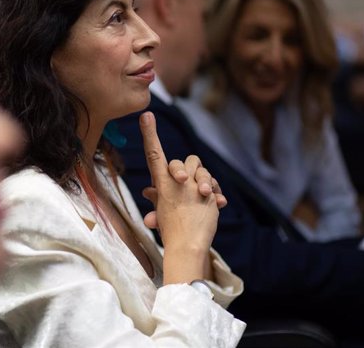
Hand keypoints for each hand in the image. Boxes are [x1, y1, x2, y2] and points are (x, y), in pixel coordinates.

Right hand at [139, 112, 218, 283]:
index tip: (147, 115)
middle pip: (185, 160)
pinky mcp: (209, 195)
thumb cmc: (171, 231)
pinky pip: (214, 184)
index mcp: (162, 184)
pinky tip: (216, 203)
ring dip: (202, 179)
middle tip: (187, 183)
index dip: (150, 134)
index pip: (154, 154)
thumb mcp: (161, 211)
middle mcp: (177, 182)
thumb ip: (157, 196)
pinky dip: (214, 193)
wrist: (187, 248)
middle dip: (188, 169)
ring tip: (202, 195)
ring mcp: (194, 187)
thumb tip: (149, 190)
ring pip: (201, 169)